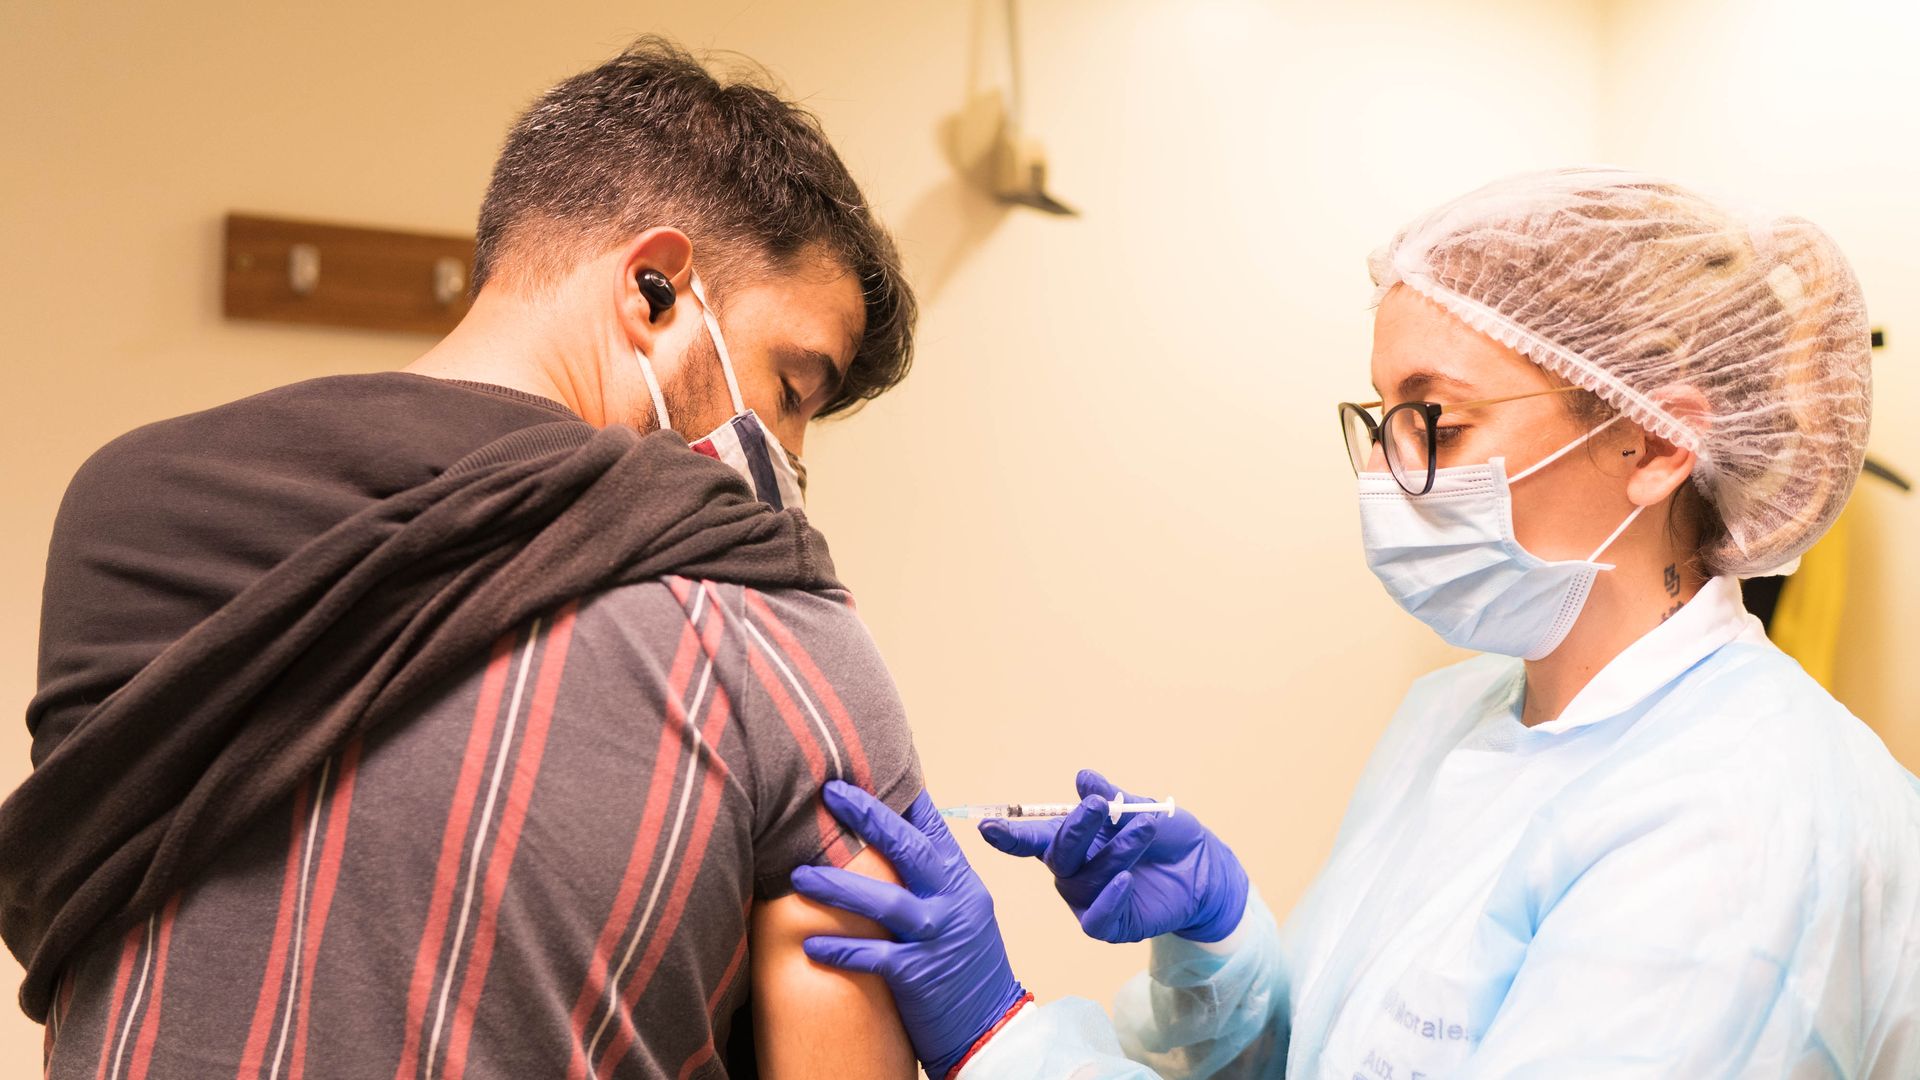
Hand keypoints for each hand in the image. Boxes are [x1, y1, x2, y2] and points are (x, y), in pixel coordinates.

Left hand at [791, 782, 1027, 1078]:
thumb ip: (932, 882)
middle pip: (910, 850)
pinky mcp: (920, 977)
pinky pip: (874, 957)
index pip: (934, 829)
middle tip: (831, 793)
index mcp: (962, 884)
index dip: (903, 797)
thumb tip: (892, 844)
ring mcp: (938, 939)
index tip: (872, 769)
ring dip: (839, 886)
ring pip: (886, 902)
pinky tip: (810, 942)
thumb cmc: (969, 971)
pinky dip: (841, 949)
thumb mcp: (963, 915)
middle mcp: (954, 904)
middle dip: (868, 817)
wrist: (991, 1029)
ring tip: (799, 875)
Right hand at [980, 769, 1248, 943]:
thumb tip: (1083, 778)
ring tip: (1146, 828)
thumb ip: (1112, 796)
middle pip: (1059, 855)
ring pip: (1086, 881)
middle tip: (1101, 806)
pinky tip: (1126, 880)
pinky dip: (1109, 899)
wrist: (1206, 868)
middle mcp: (1074, 871)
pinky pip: (1098, 920)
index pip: (1034, 838)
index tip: (987, 826)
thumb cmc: (1168, 836)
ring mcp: (1090, 900)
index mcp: (1073, 840)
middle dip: (1076, 830)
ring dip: (1116, 852)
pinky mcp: (1112, 926)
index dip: (1010, 835)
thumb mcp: (1142, 807)